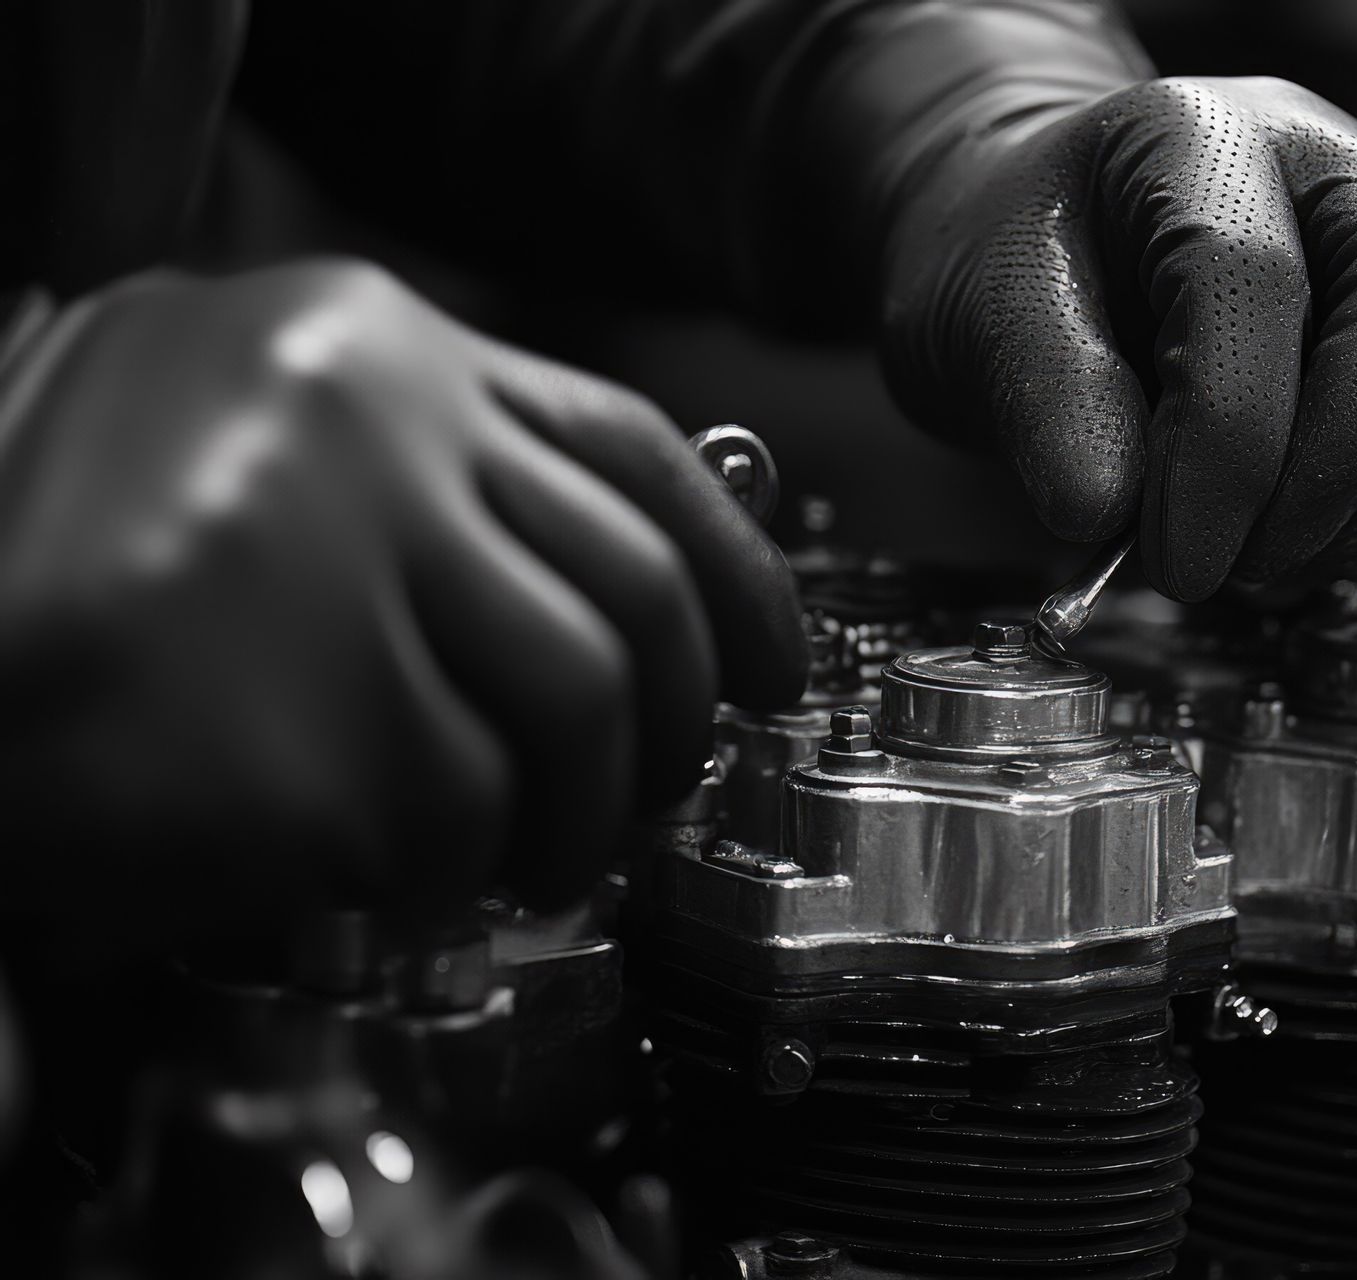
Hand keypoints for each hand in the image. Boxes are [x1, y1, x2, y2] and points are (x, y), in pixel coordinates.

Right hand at [0, 261, 804, 930]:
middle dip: (669, 729)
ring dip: (570, 819)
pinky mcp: (303, 725)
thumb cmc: (76, 574)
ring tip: (520, 858)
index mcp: (365, 344)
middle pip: (631, 597)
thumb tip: (616, 589)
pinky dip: (437, 871)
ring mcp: (332, 563)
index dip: (740, 573)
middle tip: (641, 797)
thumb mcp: (264, 450)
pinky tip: (372, 867)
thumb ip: (435, 484)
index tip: (776, 665)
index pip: (634, 448)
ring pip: (572, 715)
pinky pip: (454, 820)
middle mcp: (362, 427)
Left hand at [879, 77, 1356, 600]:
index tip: (1176, 558)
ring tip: (1266, 560)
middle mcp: (1326, 154)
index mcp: (1197, 135)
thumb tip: (1105, 510)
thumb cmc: (1024, 265)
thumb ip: (1043, 399)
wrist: (1060, 246)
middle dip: (1334, 465)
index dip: (1223, 447)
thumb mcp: (984, 317)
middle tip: (1239, 565)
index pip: (1249, 280)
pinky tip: (1317, 534)